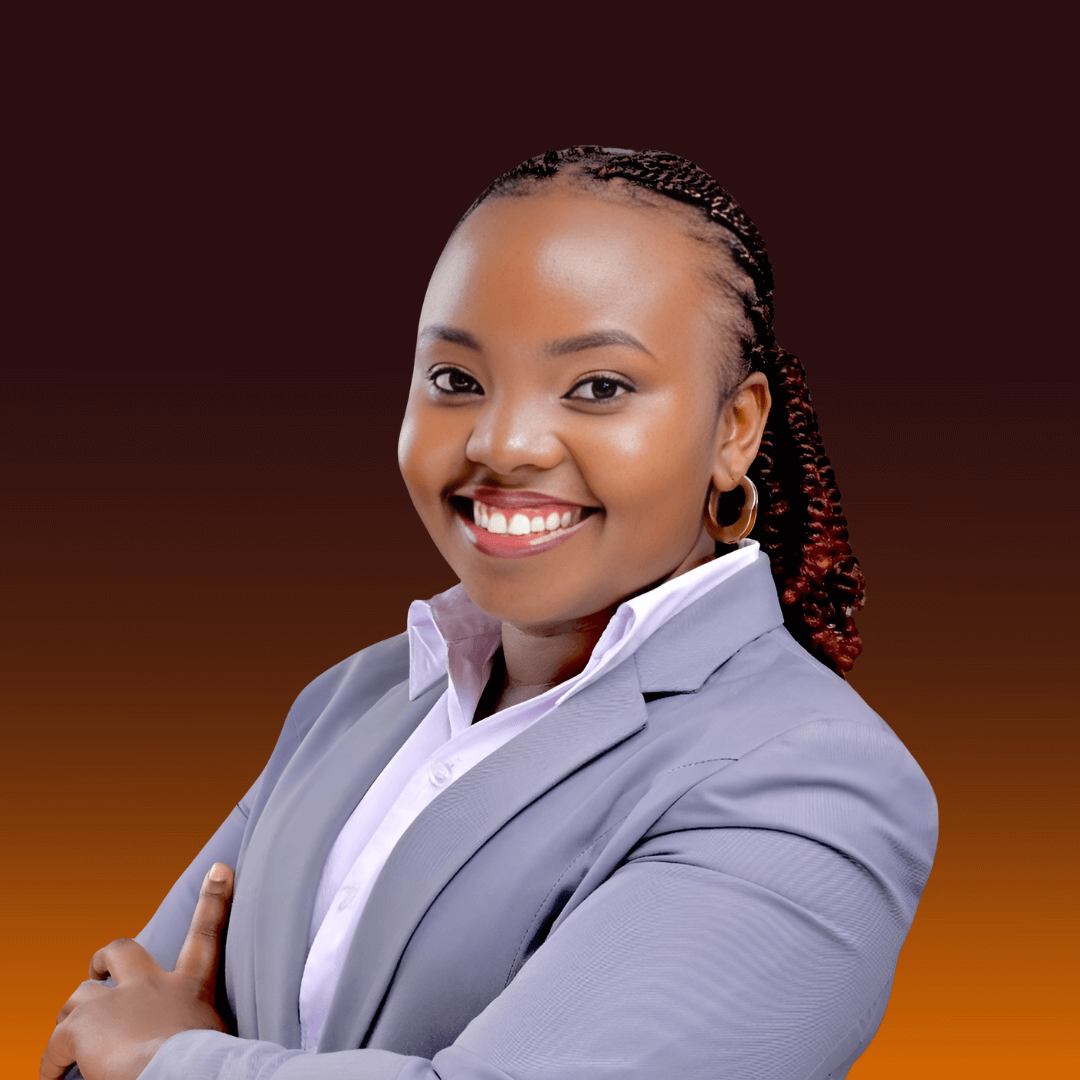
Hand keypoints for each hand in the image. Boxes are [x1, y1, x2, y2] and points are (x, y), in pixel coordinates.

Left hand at [41, 862, 235, 1079]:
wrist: (178, 1074)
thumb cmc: (205, 1065)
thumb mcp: (217, 1037)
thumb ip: (202, 1027)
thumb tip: (205, 1045)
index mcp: (191, 987)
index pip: (207, 935)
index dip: (214, 899)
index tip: (220, 870)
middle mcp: (152, 985)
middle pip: (124, 951)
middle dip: (106, 958)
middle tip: (97, 970)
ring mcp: (114, 1001)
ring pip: (80, 997)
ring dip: (74, 1015)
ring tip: (69, 1041)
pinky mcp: (82, 1026)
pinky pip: (55, 1043)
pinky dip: (51, 1061)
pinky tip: (53, 1074)